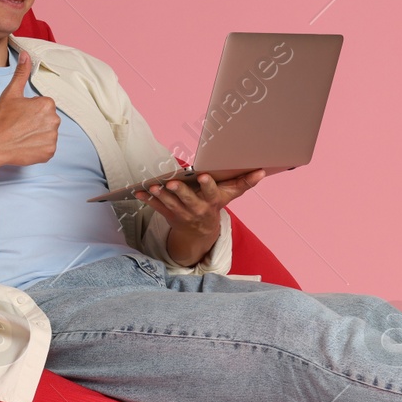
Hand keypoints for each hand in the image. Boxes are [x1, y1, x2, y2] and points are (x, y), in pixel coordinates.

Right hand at [0, 50, 57, 166]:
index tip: (19, 115)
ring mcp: (52, 138)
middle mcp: (54, 121)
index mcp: (47, 104)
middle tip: (19, 125)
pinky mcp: (49, 153)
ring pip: (48, 133)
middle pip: (47, 119)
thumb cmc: (0, 119)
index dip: (30, 110)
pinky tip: (26, 145)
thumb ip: (22, 73)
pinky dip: (39, 148)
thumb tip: (26, 55)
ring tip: (21, 135)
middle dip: (36, 122)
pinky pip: (47, 148)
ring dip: (38, 134)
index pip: (43, 105)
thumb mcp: (11, 93)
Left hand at [134, 169, 265, 234]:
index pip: (211, 193)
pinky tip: (137, 192)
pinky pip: (156, 208)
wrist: (201, 232)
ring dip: (161, 196)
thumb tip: (263, 170)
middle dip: (180, 192)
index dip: (207, 185)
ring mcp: (182, 214)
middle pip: (188, 201)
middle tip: (172, 182)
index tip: (203, 175)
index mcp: (212, 202)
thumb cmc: (215, 205)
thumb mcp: (231, 195)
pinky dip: (146, 200)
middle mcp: (197, 210)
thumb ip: (245, 182)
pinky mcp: (168, 215)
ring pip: (170, 205)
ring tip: (152, 186)